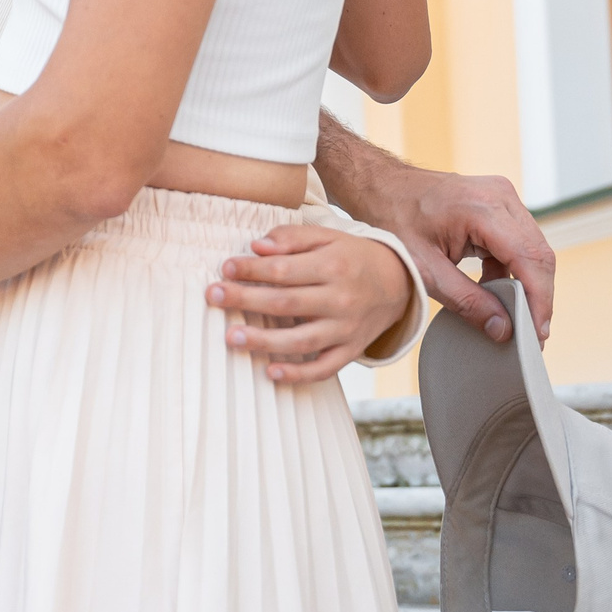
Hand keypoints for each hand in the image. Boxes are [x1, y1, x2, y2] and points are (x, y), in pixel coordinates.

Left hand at [207, 224, 414, 383]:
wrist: (397, 283)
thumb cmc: (351, 257)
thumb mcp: (328, 237)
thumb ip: (292, 238)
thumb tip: (257, 246)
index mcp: (333, 266)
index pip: (283, 269)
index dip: (252, 269)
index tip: (225, 268)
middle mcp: (340, 299)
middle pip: (286, 303)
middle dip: (246, 300)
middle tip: (214, 296)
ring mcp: (346, 329)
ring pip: (301, 340)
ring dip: (264, 341)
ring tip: (232, 337)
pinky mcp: (351, 350)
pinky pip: (324, 368)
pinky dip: (299, 374)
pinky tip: (271, 373)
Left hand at [361, 167, 553, 344]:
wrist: (378, 186)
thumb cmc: (392, 217)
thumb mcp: (425, 269)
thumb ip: (467, 301)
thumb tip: (503, 329)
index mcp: (483, 208)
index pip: (530, 260)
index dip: (540, 301)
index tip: (537, 334)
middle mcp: (500, 196)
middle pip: (539, 254)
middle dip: (538, 297)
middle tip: (531, 335)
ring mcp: (501, 196)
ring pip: (532, 248)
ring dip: (528, 284)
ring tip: (517, 319)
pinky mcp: (498, 203)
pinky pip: (518, 241)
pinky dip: (513, 269)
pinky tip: (499, 293)